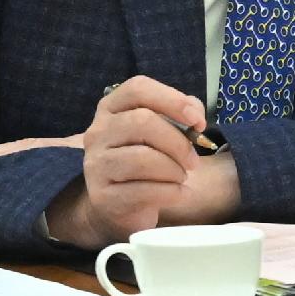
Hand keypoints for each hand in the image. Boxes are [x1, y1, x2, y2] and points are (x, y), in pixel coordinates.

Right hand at [46, 77, 242, 249]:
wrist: (121, 206)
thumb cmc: (146, 163)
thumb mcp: (160, 133)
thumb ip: (179, 116)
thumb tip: (196, 117)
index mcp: (111, 108)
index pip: (137, 88)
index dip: (172, 100)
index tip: (198, 121)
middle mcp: (98, 132)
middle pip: (142, 122)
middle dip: (178, 143)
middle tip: (193, 161)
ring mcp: (96, 164)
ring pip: (143, 158)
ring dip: (174, 170)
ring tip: (181, 178)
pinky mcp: (102, 196)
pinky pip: (144, 191)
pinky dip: (172, 193)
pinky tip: (179, 194)